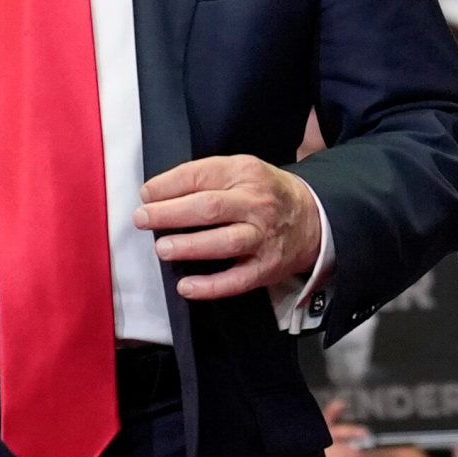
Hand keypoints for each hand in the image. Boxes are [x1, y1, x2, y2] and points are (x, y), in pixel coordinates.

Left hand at [133, 154, 321, 301]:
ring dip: (188, 246)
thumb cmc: (265, 192)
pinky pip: (237, 280)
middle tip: (143, 219)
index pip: (200, 175)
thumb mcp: (241, 170)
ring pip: (223, 243)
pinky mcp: (266, 268)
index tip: (145, 194)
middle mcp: (255, 204)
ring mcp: (262, 238)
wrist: (314, 218)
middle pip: (209, 208)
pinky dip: (210, 286)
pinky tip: (186, 286)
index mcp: (244, 173)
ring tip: (162, 248)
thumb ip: (206, 177)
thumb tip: (158, 193)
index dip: (168, 185)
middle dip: (170, 214)